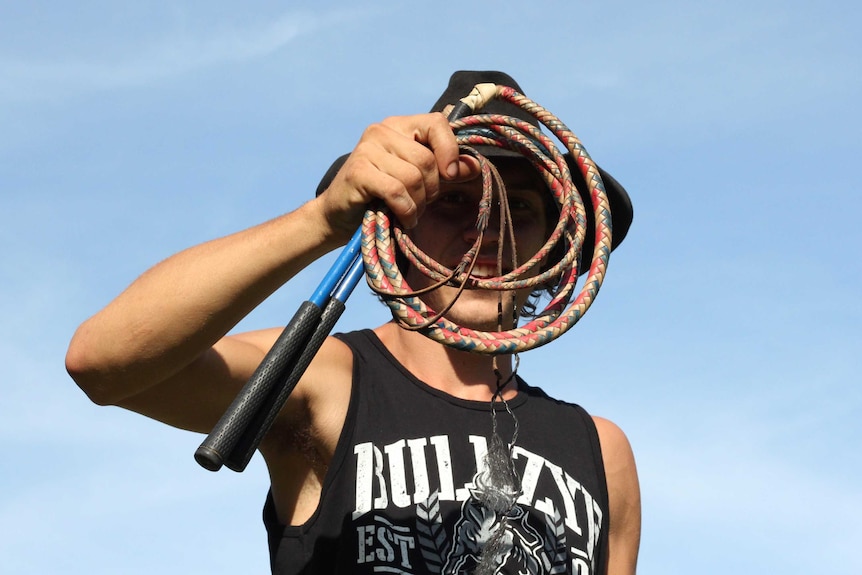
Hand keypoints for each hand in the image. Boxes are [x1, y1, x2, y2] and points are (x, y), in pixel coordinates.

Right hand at [317, 113, 479, 238]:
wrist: (338, 216)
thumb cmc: (381, 197)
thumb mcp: (418, 180)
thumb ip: (444, 170)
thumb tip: (474, 165)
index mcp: (399, 125)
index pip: (437, 123)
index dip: (450, 149)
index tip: (451, 175)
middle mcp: (382, 130)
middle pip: (427, 160)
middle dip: (431, 189)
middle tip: (420, 203)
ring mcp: (367, 148)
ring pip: (414, 177)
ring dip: (417, 203)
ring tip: (408, 211)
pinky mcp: (358, 170)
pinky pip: (397, 191)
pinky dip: (405, 210)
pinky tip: (402, 218)